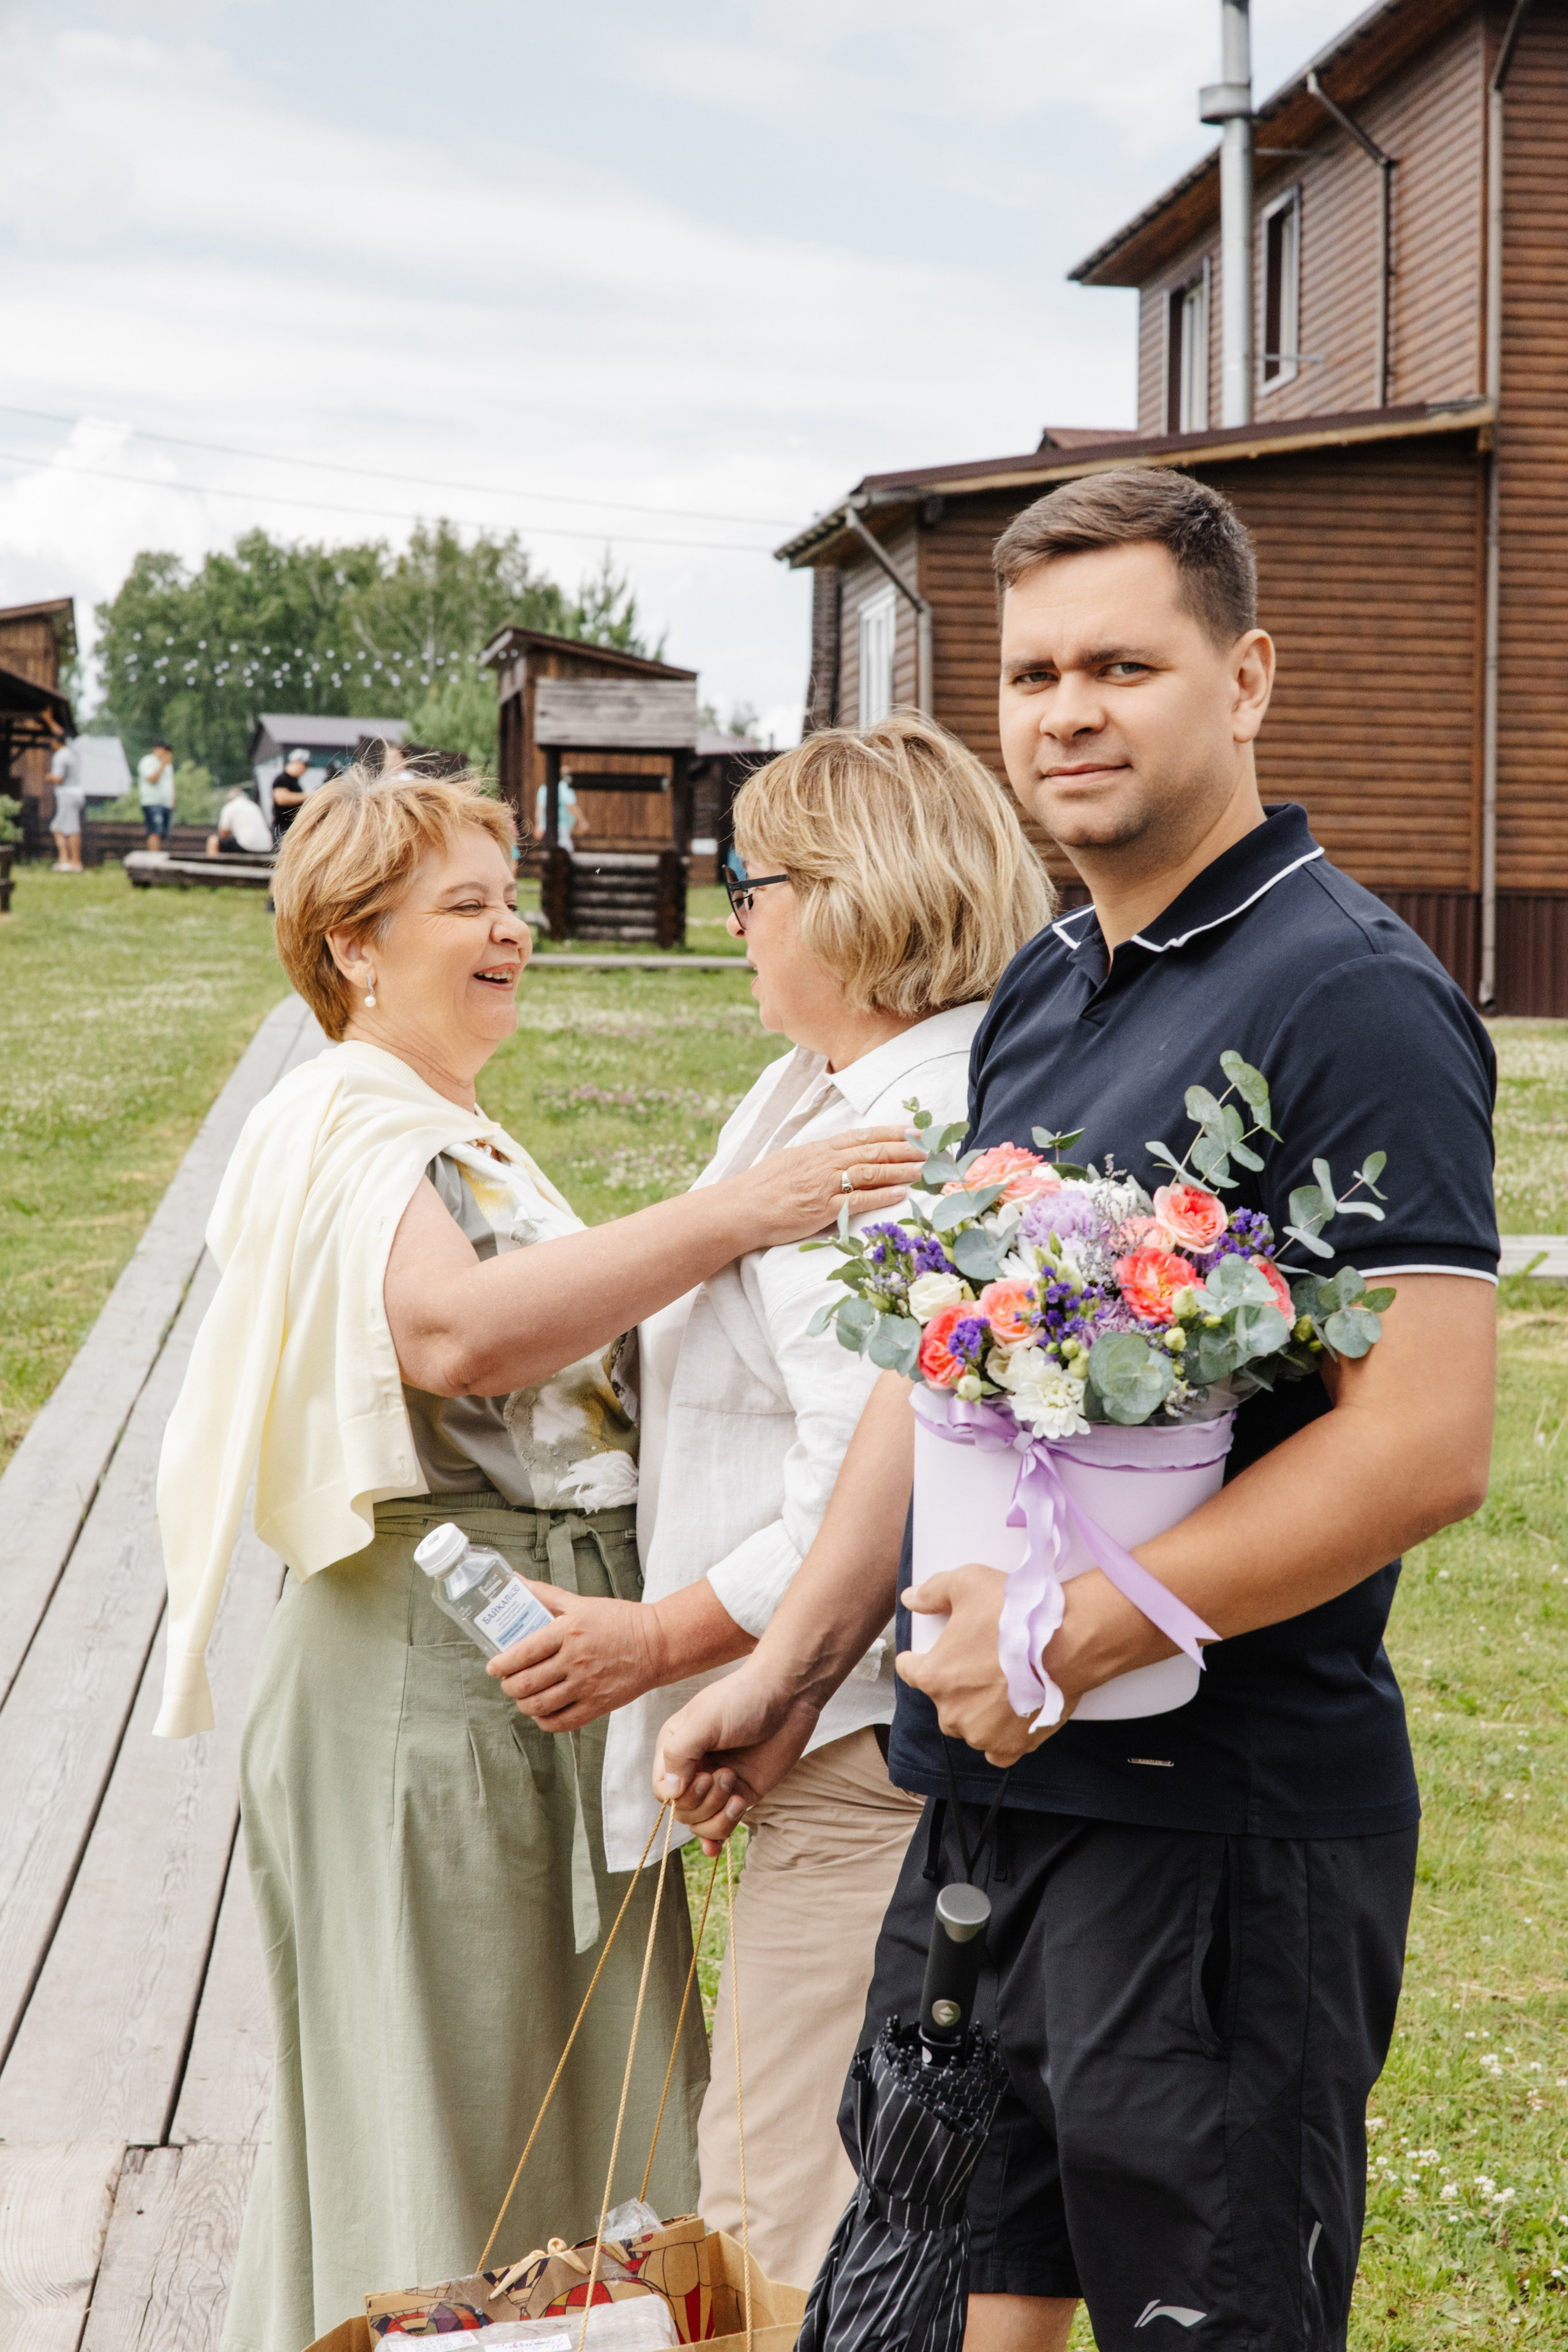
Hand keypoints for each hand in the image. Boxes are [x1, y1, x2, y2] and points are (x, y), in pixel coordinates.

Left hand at [488, 1587, 666, 1730]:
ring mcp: (587, 1686)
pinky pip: (561, 1722)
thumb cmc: (620, 1621)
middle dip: (509, 1686)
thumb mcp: (582, 1603)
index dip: (501, 1664)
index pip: (524, 1652)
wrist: (658, 1644)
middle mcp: (576, 1660)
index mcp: (569, 1632)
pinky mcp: (598, 1705)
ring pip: (540, 1705)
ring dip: (523, 1704)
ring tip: (522, 1697)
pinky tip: (541, 1712)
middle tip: (506, 1682)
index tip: (493, 1667)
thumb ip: (547, 1595)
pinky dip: (544, 1721)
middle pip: (527, 1683)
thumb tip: (517, 1581)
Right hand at [653, 1663, 820, 1852]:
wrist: (789, 1696)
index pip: (663, 1790)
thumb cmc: (743, 1699)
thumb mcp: (704, 1721)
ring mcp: (719, 1782)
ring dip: (718, 1816)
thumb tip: (670, 1794)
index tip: (703, 1775)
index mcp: (676, 1747)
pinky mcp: (742, 1793)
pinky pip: (724, 1824)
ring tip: (736, 1791)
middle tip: (726, 1774)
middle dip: (704, 1801)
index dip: (680, 1795)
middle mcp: (694, 1767)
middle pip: (683, 1811)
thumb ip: (680, 1755)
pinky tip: (717, 1846)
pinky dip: (720, 1835)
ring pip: (702, 1823)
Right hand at [724, 1125, 924, 1249]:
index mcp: (817, 1150)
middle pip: (871, 1151)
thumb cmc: (762, 1187)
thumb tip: (840, 1154)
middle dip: (904, 1148)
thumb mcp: (791, 1160)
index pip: (860, 1136)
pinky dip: (881, 1195)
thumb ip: (818, 1157)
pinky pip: (857, 1200)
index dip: (890, 1132)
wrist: (740, 1208)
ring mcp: (823, 1186)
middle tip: (929, 1147)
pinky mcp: (821, 1210)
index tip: (913, 1130)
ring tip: (924, 1168)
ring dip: (900, 1169)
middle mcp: (823, 1163)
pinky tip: (900, 1193)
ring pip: (869, 1172)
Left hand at [895, 1564, 1060, 1767]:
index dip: (918, 1657)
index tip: (931, 1653)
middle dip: (956, 1684)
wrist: (1067, 1641)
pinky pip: (996, 1751)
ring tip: (1002, 1687)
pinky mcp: (1011, 1746)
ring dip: (979, 1711)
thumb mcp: (966, 1583)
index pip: (909, 1670)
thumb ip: (932, 1592)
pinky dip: (1001, 1737)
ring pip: (969, 1726)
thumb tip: (911, 1599)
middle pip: (942, 1699)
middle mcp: (952, 1711)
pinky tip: (1011, 1717)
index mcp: (933, 1675)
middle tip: (982, 1663)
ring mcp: (982, 1733)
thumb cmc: (1016, 1613)